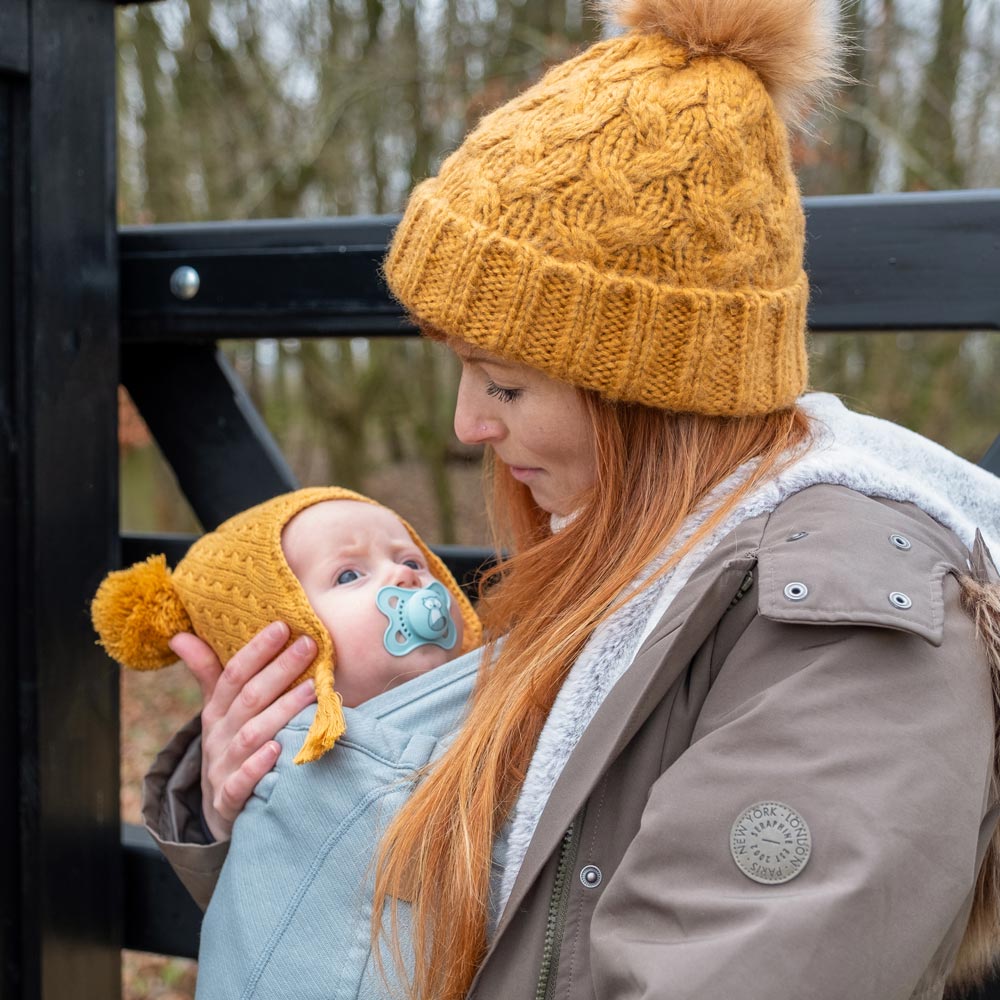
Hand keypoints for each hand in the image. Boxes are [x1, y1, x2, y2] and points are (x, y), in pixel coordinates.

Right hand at [168, 622, 317, 841]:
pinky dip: (259, 766)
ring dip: (281, 711)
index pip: (233, 674)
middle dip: (279, 670)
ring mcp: (223, 767)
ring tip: (311, 690)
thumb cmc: (229, 747)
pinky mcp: (230, 799)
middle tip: (309, 646)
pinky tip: (278, 750)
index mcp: (216, 711)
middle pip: (249, 699)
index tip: (283, 626)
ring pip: (252, 735)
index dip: (257, 650)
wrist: (219, 812)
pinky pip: (242, 782)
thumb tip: (180, 635)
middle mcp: (218, 736)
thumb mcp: (217, 711)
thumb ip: (208, 673)